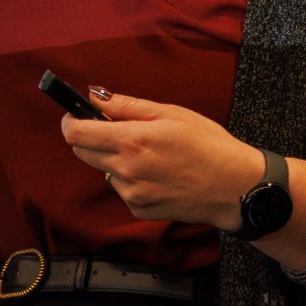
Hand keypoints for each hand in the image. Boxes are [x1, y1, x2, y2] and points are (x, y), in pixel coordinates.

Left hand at [60, 89, 262, 229]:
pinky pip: (121, 188)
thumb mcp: (170, 113)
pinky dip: (130, 179)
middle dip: (91, 138)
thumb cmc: (208, 144)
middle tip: (117, 130)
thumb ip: (127, 105)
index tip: (76, 115)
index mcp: (131, 141)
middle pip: (83, 152)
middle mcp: (126, 169)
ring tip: (148, 153)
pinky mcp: (139, 209)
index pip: (76, 134)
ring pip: (103, 170)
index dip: (71, 121)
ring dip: (113, 159)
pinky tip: (157, 173)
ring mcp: (132, 193)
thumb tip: (95, 96)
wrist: (235, 186)